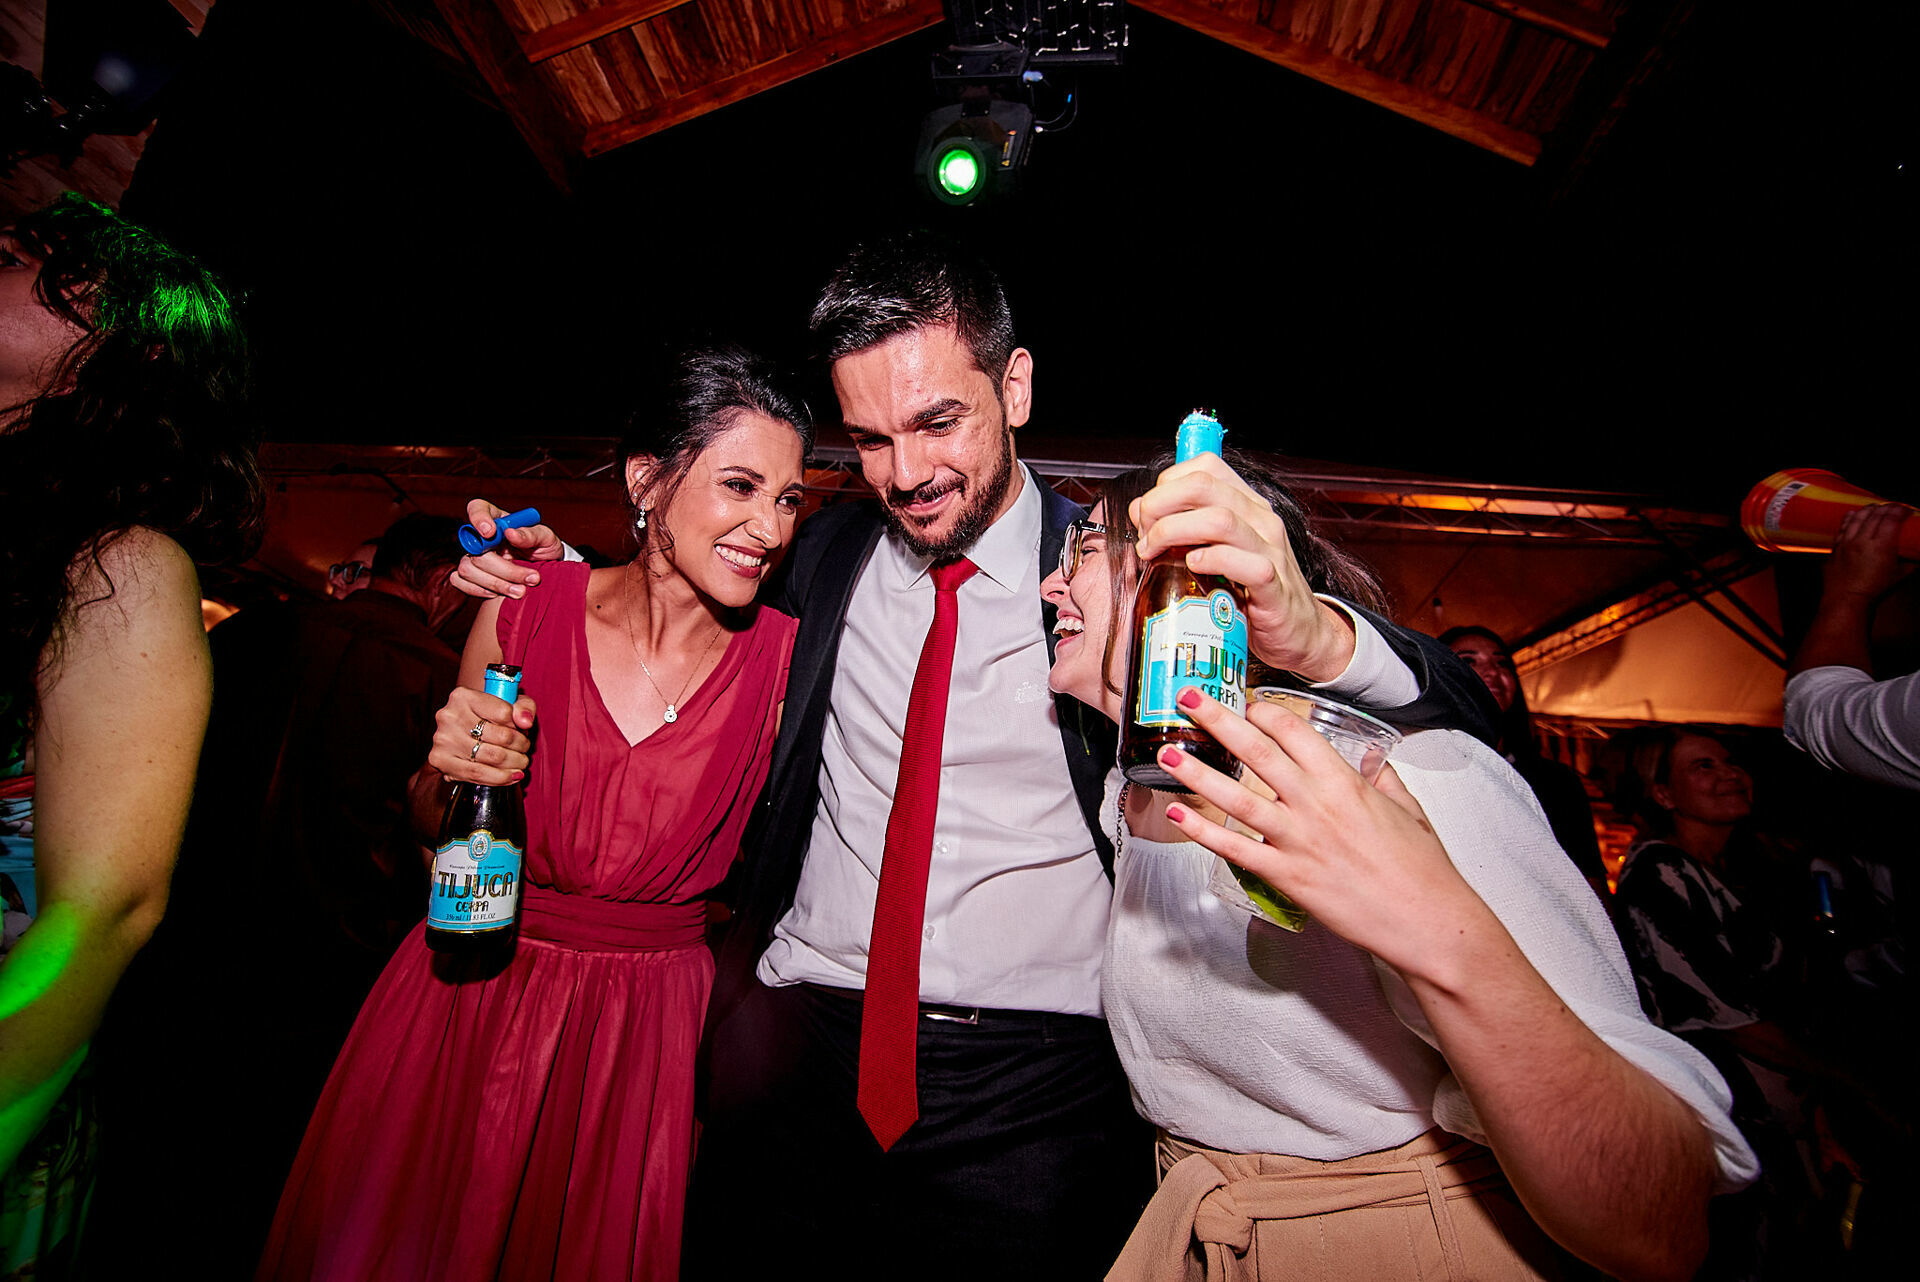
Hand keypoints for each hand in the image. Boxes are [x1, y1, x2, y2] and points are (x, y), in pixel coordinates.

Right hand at [426, 685, 536, 784]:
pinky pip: (477, 774)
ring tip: (521, 762)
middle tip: (525, 749)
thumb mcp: (508, 702)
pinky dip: (500, 778)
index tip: (522, 730)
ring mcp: (443, 739)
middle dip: (521, 746)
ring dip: (514, 763)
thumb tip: (525, 722)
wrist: (459, 732)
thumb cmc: (486, 715)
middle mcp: (449, 716)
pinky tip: (512, 776)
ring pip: (492, 758)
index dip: (519, 726)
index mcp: (463, 696)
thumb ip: (523, 706)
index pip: (504, 713)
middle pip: (501, 737)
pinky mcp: (441, 760)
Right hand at [450, 498, 565, 598]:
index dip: (478, 518)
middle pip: (476, 548)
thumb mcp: (546, 538)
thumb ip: (531, 534)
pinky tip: (500, 594)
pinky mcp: (470, 576)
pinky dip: (480, 591)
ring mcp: (473, 556)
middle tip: (531, 578)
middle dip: (505, 569)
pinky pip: (459, 581)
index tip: (490, 532)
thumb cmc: (544, 548)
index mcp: (498, 520)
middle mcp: (482, 537)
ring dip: (497, 583)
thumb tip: (510, 533)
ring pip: (467, 568)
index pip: (477, 508)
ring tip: (521, 591)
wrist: (546, 572)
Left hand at [1129, 454, 1355, 681]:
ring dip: (1173, 531)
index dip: (1166, 484)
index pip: (1204, 467)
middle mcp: (1260, 520)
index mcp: (1246, 505)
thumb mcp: (1219, 551)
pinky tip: (1192, 567)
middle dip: (1159, 505)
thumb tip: (1141, 512)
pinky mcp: (1273, 585)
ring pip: (1219, 520)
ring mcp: (1270, 550)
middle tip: (1144, 535)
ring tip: (1154, 553)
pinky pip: (1245, 563)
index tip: (1147, 514)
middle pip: (1202, 486)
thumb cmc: (1254, 592)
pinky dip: (1211, 560)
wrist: (1301, 633)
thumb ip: (1185, 528)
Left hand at [1151, 688, 1486, 974]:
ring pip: (1237, 797)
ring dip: (1197, 772)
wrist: (1427, 920)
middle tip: (1187, 697)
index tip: (1245, 701)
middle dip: (1218, 719)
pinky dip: (1203, 832)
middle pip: (1257, 751)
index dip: (1264, 710)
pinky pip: (1236, 850)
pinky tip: (1177, 814)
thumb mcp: (1407, 808)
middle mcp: (1316, 804)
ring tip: (1167, 751)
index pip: (1294, 730)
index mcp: (1345, 781)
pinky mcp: (1288, 877)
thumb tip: (1371, 760)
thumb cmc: (1421, 867)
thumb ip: (1381, 778)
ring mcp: (1299, 840)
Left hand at [1826, 504, 1914, 601]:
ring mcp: (1847, 542)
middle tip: (1893, 507)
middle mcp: (1862, 540)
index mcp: (1881, 545)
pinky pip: (1842, 527)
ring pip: (1857, 518)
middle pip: (1875, 515)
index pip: (1892, 518)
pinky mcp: (1836, 547)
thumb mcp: (1899, 576)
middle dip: (1886, 507)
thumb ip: (1910, 563)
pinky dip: (1849, 518)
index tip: (1905, 509)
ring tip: (1875, 507)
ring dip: (1868, 509)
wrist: (1846, 599)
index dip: (1900, 510)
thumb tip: (1916, 558)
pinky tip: (1852, 514)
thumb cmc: (1872, 590)